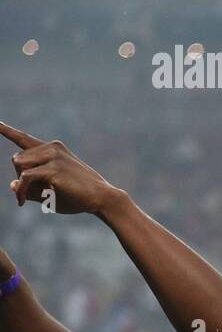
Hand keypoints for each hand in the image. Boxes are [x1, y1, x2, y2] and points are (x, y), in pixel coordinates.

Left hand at [0, 122, 122, 215]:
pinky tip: (22, 201)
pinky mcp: (54, 169)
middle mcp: (52, 148)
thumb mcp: (48, 191)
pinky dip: (21, 190)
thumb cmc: (76, 196)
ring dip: (21, 183)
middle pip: (17, 158)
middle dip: (19, 176)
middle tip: (30, 192)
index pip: (24, 138)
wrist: (102, 198)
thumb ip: (28, 187)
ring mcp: (54, 156)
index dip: (6, 130)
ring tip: (30, 196)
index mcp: (53, 149)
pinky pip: (25, 177)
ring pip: (19, 165)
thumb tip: (12, 185)